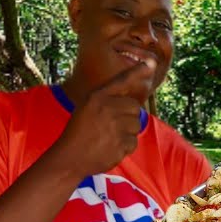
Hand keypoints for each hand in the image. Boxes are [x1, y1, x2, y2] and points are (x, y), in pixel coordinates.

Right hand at [52, 61, 154, 176]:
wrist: (69, 158)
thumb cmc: (78, 133)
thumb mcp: (87, 109)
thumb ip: (108, 102)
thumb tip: (134, 104)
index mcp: (96, 97)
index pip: (121, 81)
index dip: (137, 71)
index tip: (151, 63)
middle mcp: (107, 107)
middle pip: (135, 107)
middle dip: (128, 117)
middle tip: (110, 127)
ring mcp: (115, 125)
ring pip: (136, 125)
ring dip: (126, 133)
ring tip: (107, 138)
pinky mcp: (121, 141)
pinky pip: (133, 142)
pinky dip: (124, 147)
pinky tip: (109, 148)